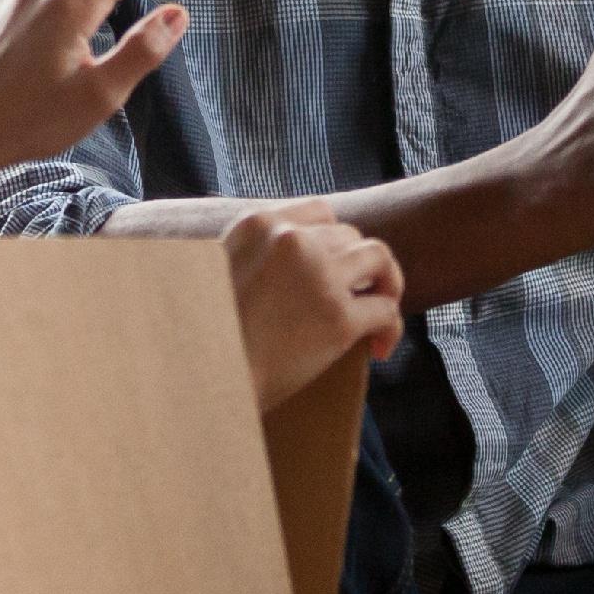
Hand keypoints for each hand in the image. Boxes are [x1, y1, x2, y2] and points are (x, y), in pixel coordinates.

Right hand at [225, 199, 405, 410]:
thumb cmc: (204, 341)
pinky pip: (386, 310)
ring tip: (379, 314)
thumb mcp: (215, 275)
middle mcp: (292, 240)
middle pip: (350, 237)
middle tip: (354, 300)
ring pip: (379, 259)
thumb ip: (249, 257)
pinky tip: (379, 349)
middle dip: (357, 268)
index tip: (334, 268)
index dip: (334, 240)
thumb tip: (282, 271)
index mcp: (258, 225)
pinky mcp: (339, 318)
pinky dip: (391, 328)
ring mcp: (319, 276)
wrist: (202, 380)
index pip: (320, 213)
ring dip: (387, 283)